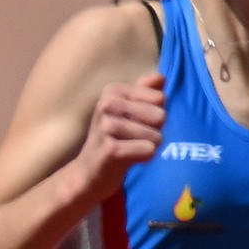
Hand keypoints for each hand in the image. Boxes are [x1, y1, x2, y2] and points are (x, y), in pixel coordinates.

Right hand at [71, 75, 165, 192]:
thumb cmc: (114, 138)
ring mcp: (106, 127)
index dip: (153, 115)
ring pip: (156, 136)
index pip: (159, 98)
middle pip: (160, 116)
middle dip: (153, 131)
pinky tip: (127, 160)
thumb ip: (145, 91)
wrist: (89, 172)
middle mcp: (106, 104)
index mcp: (112, 91)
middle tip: (132, 139)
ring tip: (129, 149)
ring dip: (148, 147)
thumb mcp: (127, 110)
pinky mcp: (110, 150)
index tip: (134, 123)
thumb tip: (160, 76)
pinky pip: (148, 150)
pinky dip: (144, 158)